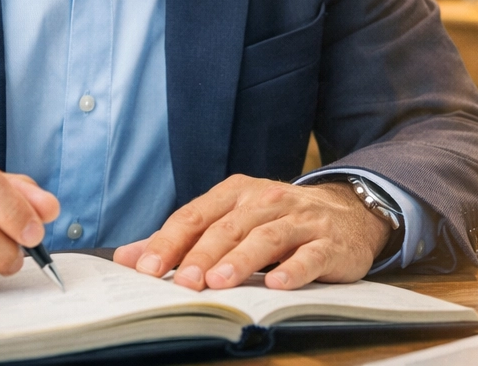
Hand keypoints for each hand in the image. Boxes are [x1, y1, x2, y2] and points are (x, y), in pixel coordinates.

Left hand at [113, 175, 389, 290]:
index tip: (145, 268)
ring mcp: (299, 219)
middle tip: (180, 282)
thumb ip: (183, 238)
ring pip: (265, 238)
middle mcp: (265, 200)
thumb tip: (128, 256)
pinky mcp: (329, 242)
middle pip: (227, 228)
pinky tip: (277, 284)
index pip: (195, 215)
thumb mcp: (231, 220)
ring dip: (240, 260)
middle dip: (201, 255)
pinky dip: (293, 269)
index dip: (169, 241)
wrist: (348, 212)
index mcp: (235, 193)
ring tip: (218, 283)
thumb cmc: (278, 220)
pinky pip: (310, 255)